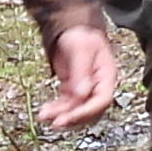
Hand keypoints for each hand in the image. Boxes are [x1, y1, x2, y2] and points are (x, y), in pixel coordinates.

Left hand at [37, 18, 119, 134]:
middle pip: (89, 110)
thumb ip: (81, 71)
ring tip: (44, 117)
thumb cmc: (81, 34)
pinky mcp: (72, 89)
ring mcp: (85, 89)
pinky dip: (56, 109)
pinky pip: (66, 104)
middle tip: (56, 122)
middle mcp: (98, 85)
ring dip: (61, 115)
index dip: (87, 111)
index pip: (102, 100)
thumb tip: (82, 94)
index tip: (70, 117)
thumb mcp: (81, 48)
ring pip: (76, 109)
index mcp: (107, 76)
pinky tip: (45, 112)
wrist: (71, 28)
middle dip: (73, 117)